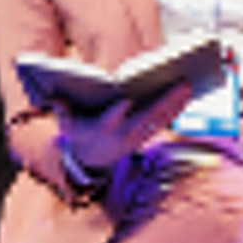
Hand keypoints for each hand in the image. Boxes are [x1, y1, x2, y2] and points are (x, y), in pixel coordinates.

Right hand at [57, 77, 200, 185]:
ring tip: (189, 86)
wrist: (90, 159)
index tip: (126, 100)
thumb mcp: (67, 124)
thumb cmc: (79, 133)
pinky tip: (187, 96)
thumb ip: (63, 111)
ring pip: (159, 120)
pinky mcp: (145, 137)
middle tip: (181, 83)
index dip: (117, 112)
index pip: (111, 119)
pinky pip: (163, 123)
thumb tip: (54, 99)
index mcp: (103, 127)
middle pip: (147, 117)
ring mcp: (137, 137)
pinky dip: (176, 110)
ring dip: (176, 104)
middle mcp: (123, 133)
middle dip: (164, 101)